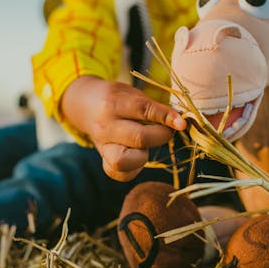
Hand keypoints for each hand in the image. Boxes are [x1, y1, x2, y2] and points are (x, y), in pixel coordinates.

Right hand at [61, 76, 186, 181]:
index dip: (166, 117)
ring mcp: (102, 145)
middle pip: (139, 138)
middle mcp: (105, 126)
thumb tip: (182, 123)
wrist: (86, 105)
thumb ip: (155, 108)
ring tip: (147, 145)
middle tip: (168, 131)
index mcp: (114, 103)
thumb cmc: (118, 98)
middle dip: (161, 136)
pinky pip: (118, 173)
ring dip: (143, 155)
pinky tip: (138, 156)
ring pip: (124, 161)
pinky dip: (133, 169)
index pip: (143, 110)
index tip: (182, 123)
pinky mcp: (103, 159)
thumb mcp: (133, 94)